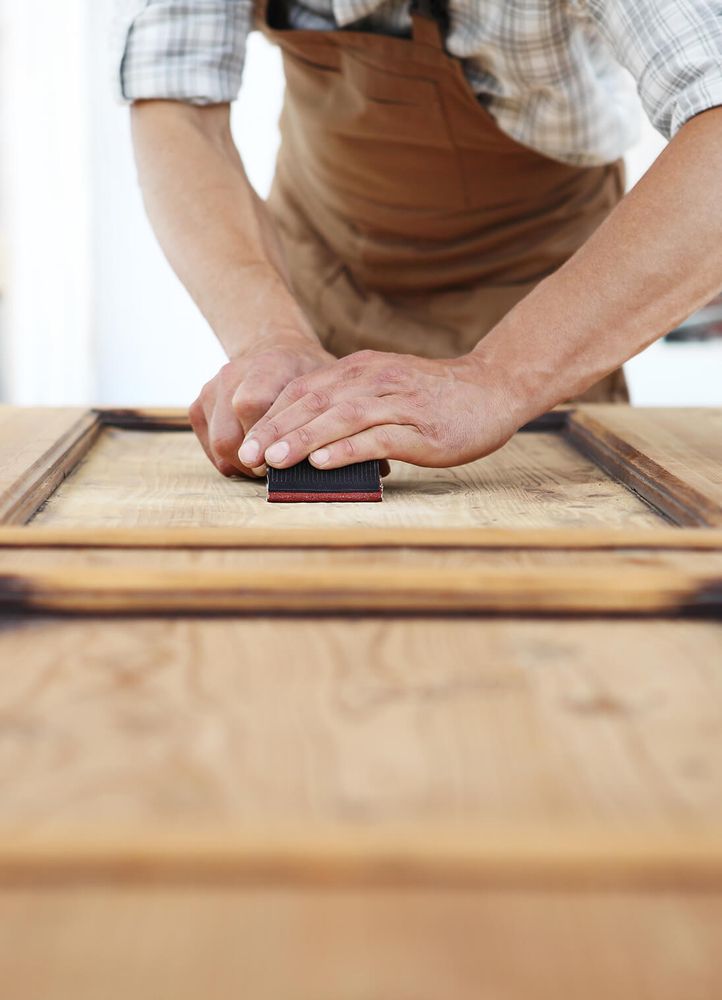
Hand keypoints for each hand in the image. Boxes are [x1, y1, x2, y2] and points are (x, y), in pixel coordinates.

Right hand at [189, 330, 334, 476]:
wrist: (276, 350)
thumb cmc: (308, 373)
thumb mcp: (327, 383)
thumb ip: (324, 412)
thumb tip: (327, 454)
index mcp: (267, 365)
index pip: (251, 405)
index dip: (264, 441)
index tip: (281, 460)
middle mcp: (232, 374)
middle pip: (228, 437)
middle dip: (253, 464)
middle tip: (276, 473)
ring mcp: (211, 389)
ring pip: (218, 446)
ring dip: (243, 465)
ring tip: (266, 468)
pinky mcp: (200, 405)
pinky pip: (209, 446)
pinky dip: (230, 459)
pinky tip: (253, 457)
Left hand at [239, 349, 518, 471]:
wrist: (493, 389)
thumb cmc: (433, 397)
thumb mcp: (383, 389)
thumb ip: (348, 404)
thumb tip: (306, 437)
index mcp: (359, 370)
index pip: (304, 390)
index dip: (271, 416)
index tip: (245, 443)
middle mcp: (373, 380)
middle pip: (314, 403)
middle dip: (276, 430)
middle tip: (247, 457)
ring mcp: (397, 403)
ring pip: (340, 419)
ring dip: (303, 439)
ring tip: (274, 461)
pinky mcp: (420, 428)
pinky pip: (377, 437)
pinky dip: (347, 450)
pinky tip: (322, 463)